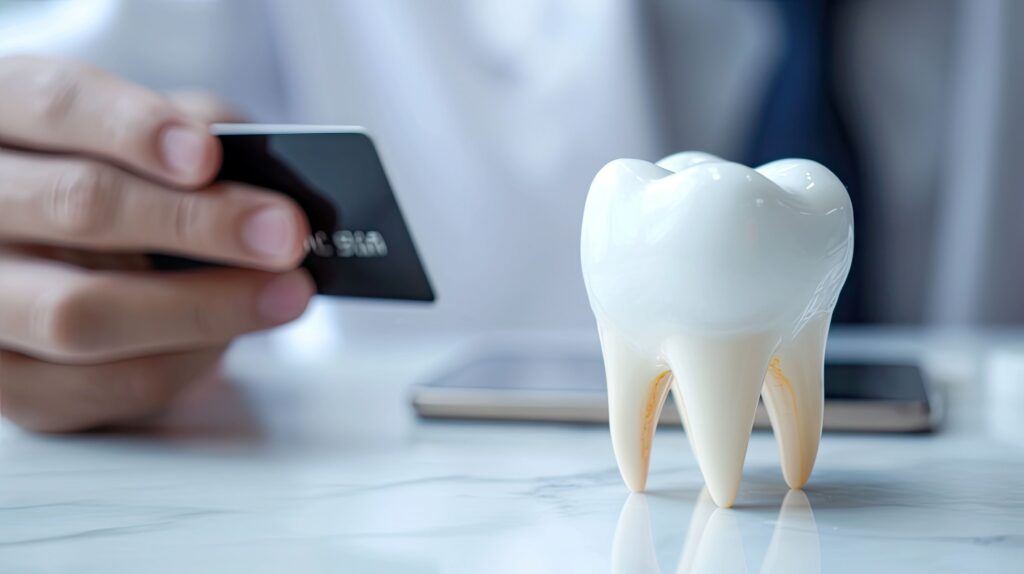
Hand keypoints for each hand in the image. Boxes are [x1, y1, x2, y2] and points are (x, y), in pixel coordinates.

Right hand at [0, 56, 313, 431]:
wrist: (70, 248)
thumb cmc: (121, 177)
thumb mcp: (148, 131)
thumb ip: (193, 132)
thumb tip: (266, 176)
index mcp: (0, 114)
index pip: (53, 104)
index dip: (132, 129)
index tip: (207, 154)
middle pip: (73, 206)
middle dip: (193, 222)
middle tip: (284, 232)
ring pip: (79, 313)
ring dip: (203, 306)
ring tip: (287, 293)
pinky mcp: (9, 384)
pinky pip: (102, 385)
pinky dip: (183, 362)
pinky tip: (230, 336)